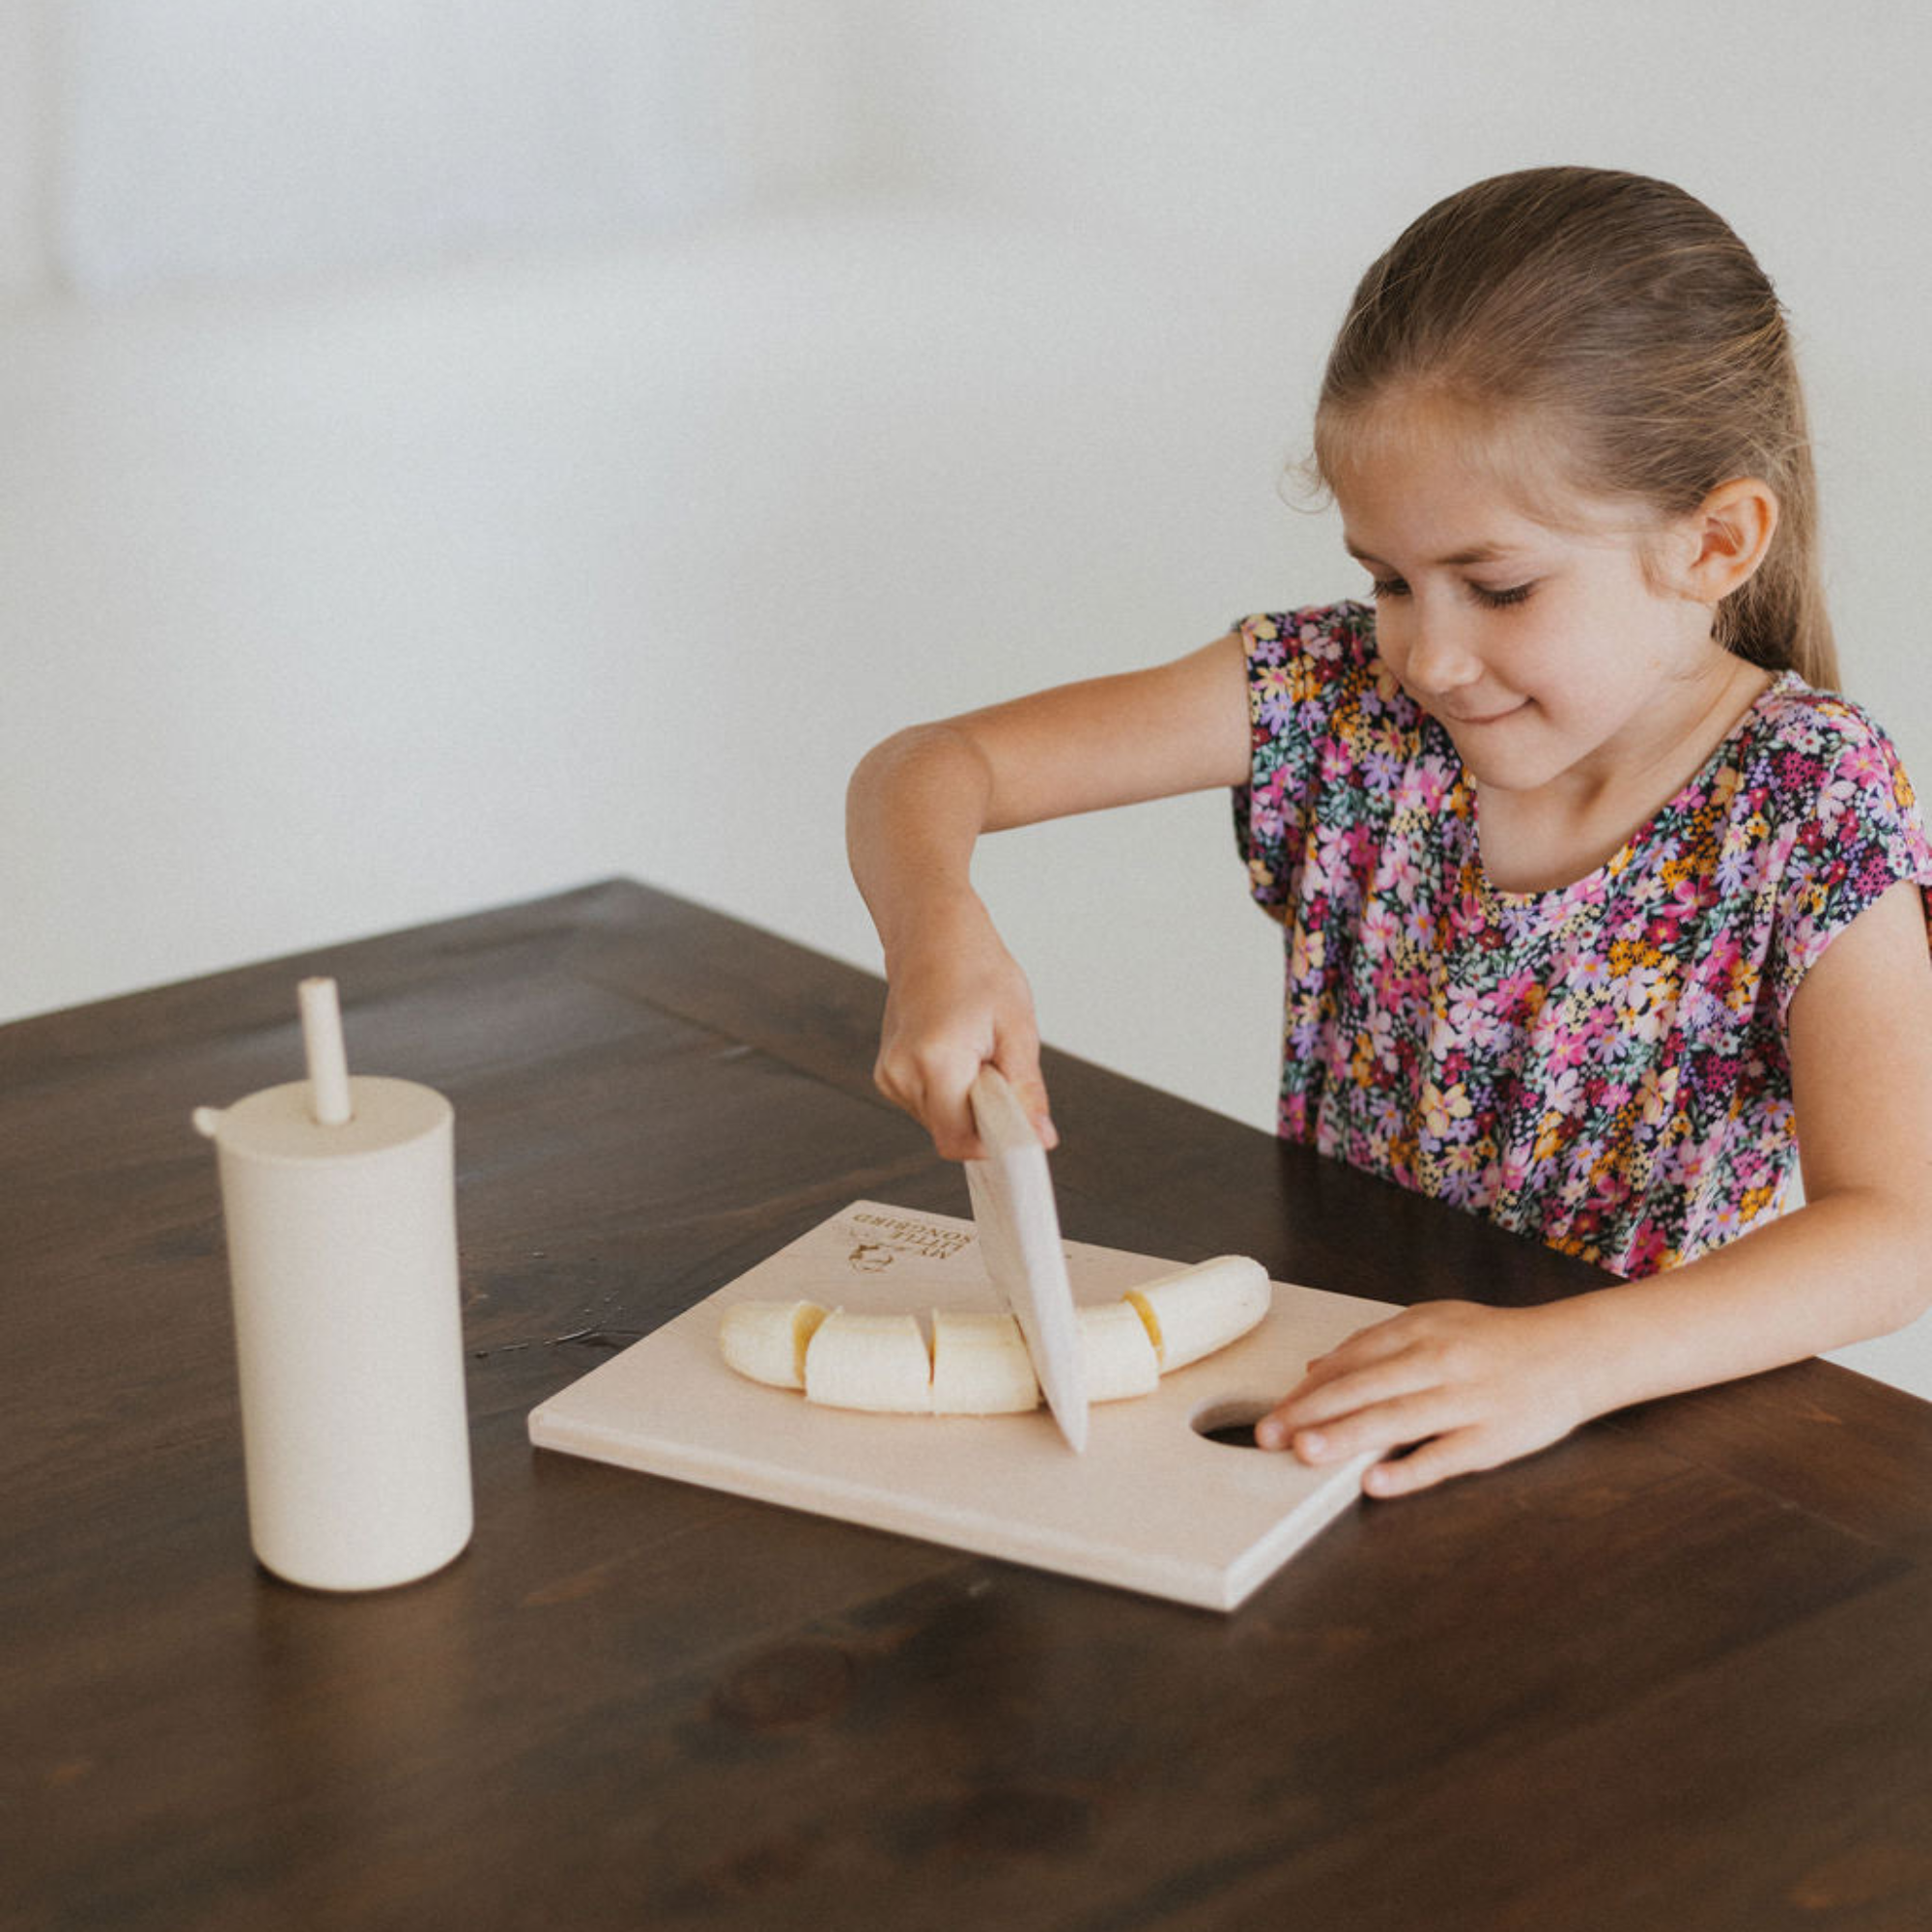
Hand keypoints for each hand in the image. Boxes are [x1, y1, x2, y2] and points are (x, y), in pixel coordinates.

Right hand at [872, 891, 1055, 1160]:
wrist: (932, 935)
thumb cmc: (975, 967)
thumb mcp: (1018, 1028)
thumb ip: (1026, 1091)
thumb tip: (1038, 1138)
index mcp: (934, 1060)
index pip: (959, 1142)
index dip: (994, 1145)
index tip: (1019, 1133)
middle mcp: (901, 1073)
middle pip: (951, 1134)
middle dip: (983, 1117)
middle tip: (999, 1070)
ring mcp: (889, 1075)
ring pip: (941, 1122)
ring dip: (968, 1103)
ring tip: (977, 1053)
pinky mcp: (887, 1075)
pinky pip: (929, 1105)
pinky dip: (951, 1091)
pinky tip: (958, 1054)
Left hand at [1254, 1300, 1597, 1496]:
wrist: (1573, 1353)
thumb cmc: (1494, 1341)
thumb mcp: (1433, 1323)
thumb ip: (1375, 1345)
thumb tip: (1316, 1368)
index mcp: (1420, 1330)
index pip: (1352, 1359)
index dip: (1311, 1387)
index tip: (1277, 1411)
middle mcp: (1438, 1361)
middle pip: (1365, 1387)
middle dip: (1312, 1412)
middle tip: (1270, 1435)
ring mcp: (1465, 1400)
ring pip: (1397, 1420)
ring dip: (1347, 1436)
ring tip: (1306, 1453)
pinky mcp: (1492, 1438)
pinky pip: (1444, 1457)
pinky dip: (1409, 1469)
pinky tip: (1374, 1481)